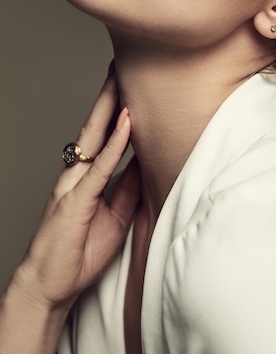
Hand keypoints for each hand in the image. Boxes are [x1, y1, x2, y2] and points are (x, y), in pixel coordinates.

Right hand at [0, 67, 140, 353]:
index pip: (104, 136)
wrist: (50, 286)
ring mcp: (75, 184)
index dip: (117, 110)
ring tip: (122, 78)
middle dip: (110, 95)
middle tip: (122, 66)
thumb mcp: (115, 216)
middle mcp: (78, 174)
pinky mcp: (77, 200)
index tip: (131, 86)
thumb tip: (147, 163)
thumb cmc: (79, 253)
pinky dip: (115, 143)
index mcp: (87, 178)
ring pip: (95, 136)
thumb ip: (128, 188)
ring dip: (111, 107)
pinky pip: (100, 166)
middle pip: (97, 126)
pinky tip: (127, 122)